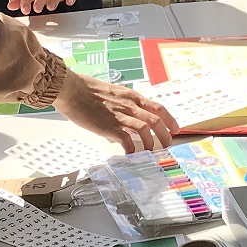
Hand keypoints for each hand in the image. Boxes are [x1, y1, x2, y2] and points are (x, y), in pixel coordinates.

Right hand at [56, 71, 176, 151]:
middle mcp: (130, 105)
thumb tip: (128, 123)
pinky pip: (127, 140)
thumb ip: (123, 106)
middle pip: (156, 120)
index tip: (175, 129)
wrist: (71, 90)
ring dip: (151, 143)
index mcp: (131, 96)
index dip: (170, 119)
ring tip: (151, 154)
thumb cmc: (87, 91)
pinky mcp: (109, 126)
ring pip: (146, 129)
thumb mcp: (112, 95)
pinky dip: (132, 150)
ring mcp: (120, 115)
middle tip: (167, 146)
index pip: (158, 107)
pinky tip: (131, 156)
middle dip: (165, 135)